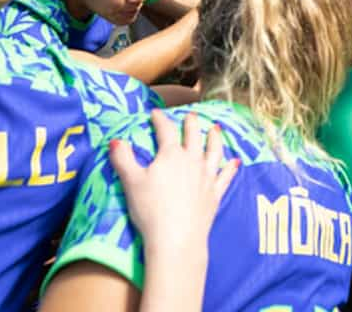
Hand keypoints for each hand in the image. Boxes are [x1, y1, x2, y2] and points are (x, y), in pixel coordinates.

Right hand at [108, 110, 239, 253]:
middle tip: (190, 115)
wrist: (176, 238)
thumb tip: (115, 140)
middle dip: (190, 124)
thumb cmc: (150, 209)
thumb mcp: (131, 182)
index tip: (155, 113)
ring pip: (214, 151)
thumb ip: (123, 158)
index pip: (166, 130)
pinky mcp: (215, 193)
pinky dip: (230, 167)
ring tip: (216, 129)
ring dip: (215, 138)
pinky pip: (225, 176)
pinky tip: (235, 162)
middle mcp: (192, 161)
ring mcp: (206, 177)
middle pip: (193, 136)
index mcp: (171, 155)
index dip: (160, 120)